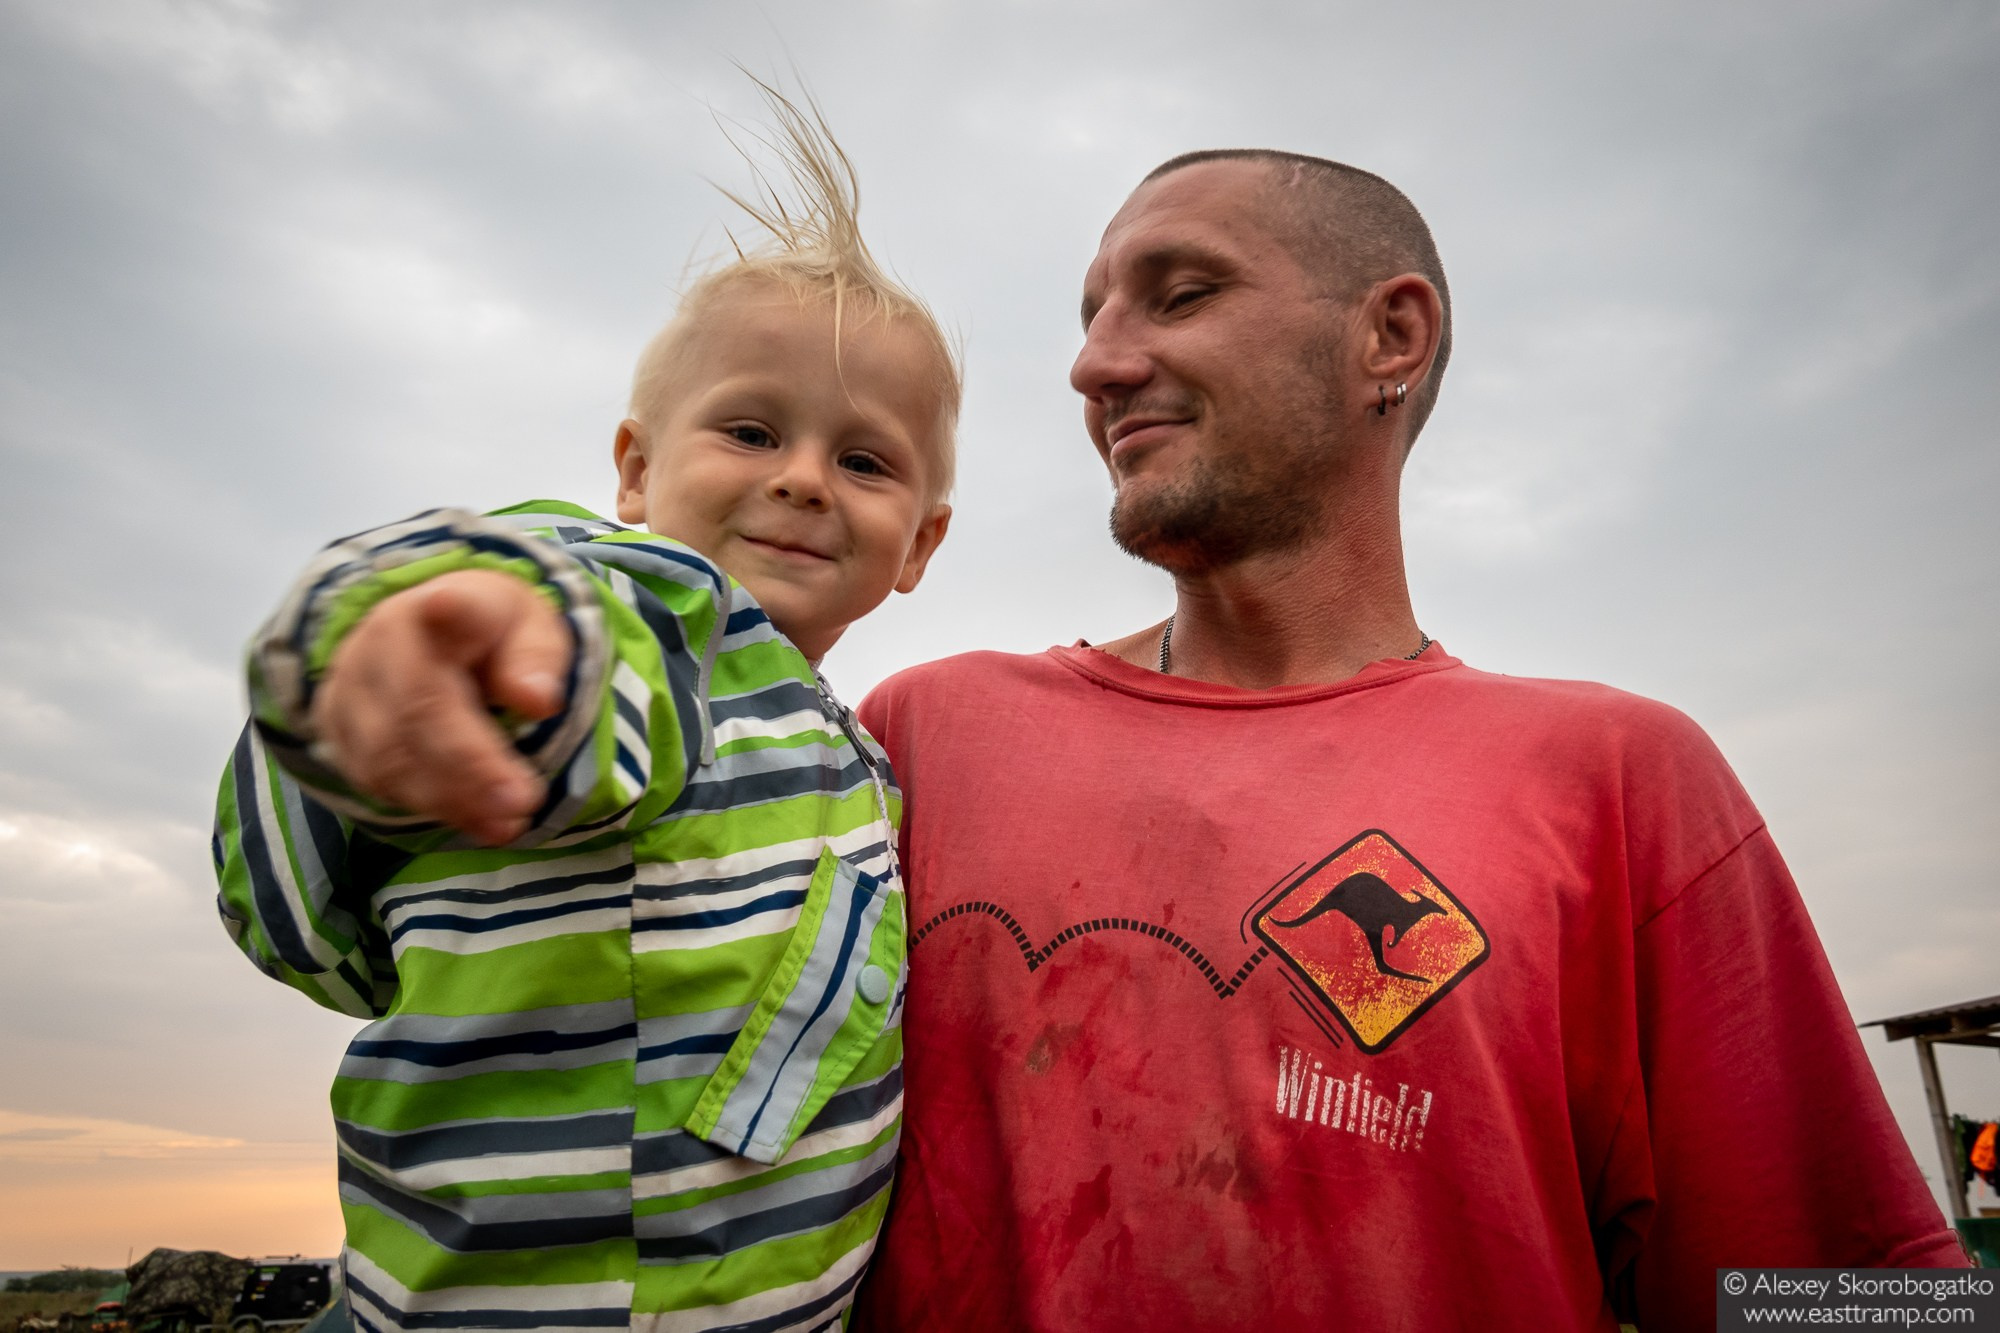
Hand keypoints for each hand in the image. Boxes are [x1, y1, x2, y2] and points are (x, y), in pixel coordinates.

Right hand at [311, 570, 571, 845]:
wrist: (419, 638)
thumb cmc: (490, 636)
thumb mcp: (531, 630)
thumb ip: (537, 659)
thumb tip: (537, 700)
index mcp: (440, 607)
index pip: (447, 608)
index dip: (450, 610)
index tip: (447, 606)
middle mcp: (381, 645)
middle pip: (417, 706)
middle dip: (471, 763)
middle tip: (523, 801)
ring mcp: (349, 691)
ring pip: (391, 755)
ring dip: (453, 798)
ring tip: (508, 824)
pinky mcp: (339, 735)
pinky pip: (378, 781)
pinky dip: (434, 808)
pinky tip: (480, 824)